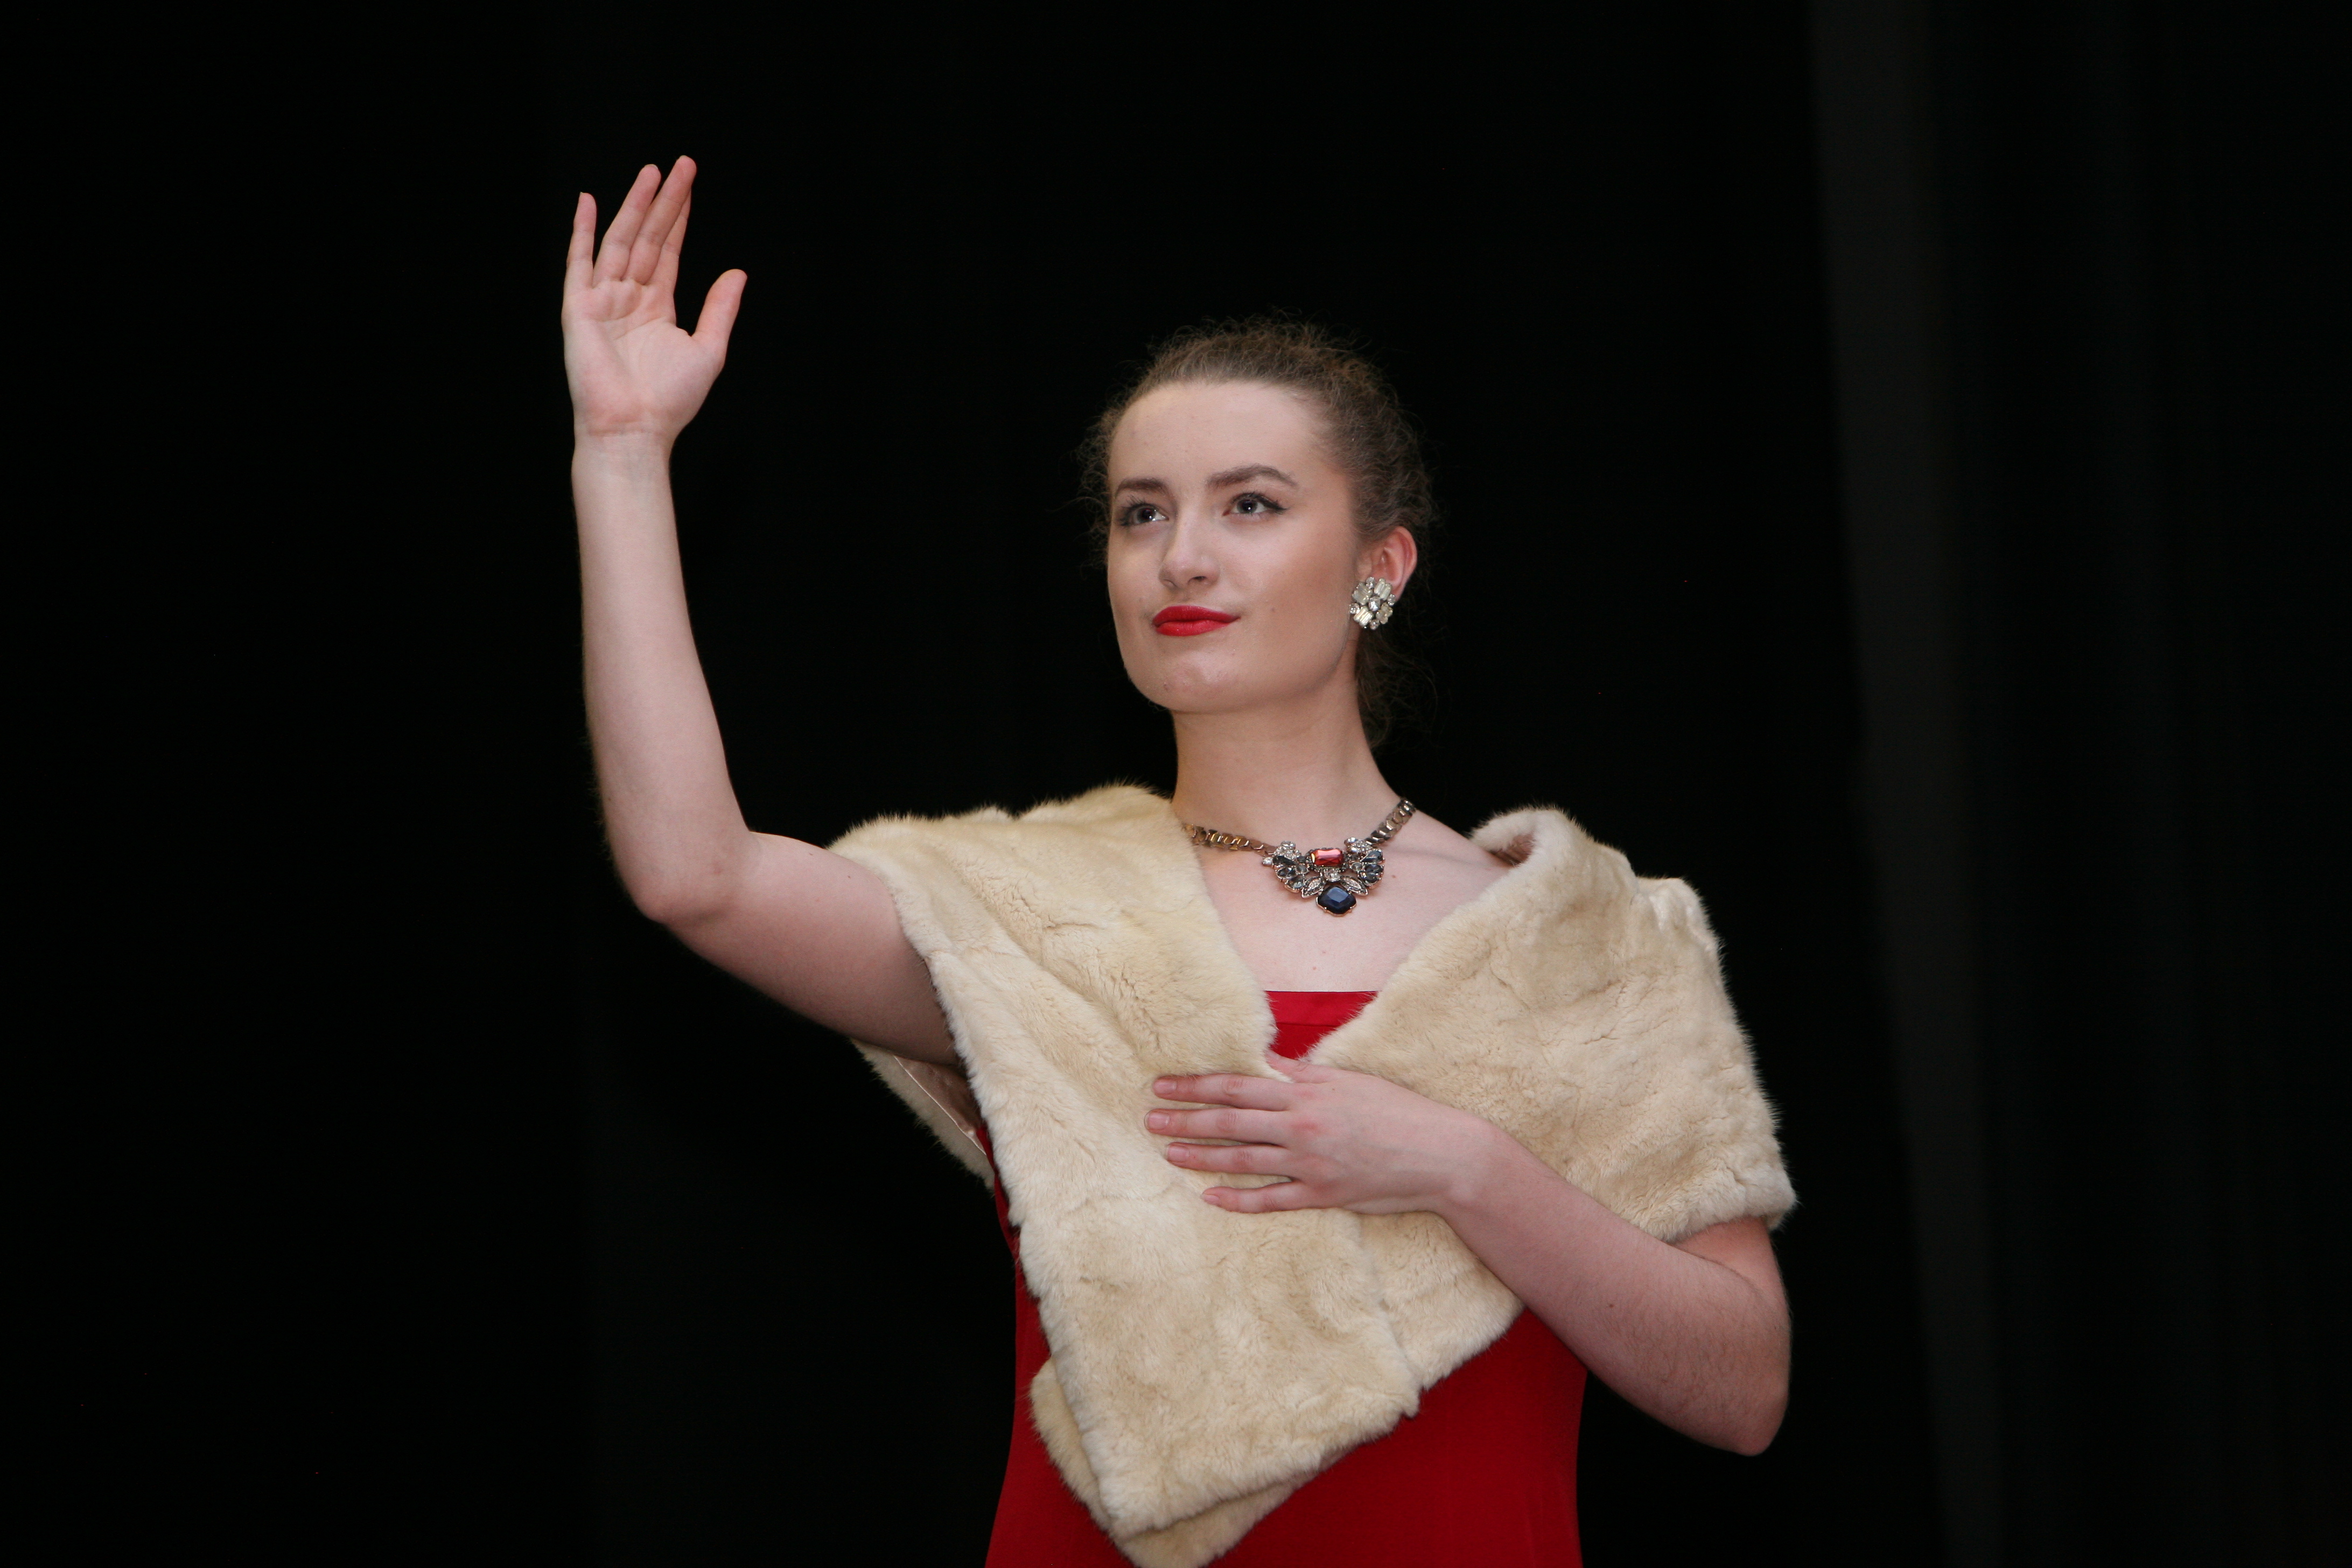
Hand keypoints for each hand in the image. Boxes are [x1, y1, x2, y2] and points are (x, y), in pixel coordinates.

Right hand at [562, 158, 745, 444]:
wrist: (635, 428)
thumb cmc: (670, 400)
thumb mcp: (708, 349)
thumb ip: (720, 309)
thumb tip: (738, 272)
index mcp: (657, 308)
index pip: (667, 251)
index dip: (679, 218)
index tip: (690, 186)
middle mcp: (629, 299)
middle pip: (647, 238)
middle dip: (664, 202)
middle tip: (681, 165)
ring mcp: (603, 301)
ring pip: (620, 242)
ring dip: (635, 206)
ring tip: (653, 172)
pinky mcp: (581, 308)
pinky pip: (579, 263)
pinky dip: (583, 232)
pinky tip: (589, 202)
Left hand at [1147, 1063, 1499, 1215]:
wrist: (1440, 1154)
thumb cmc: (1396, 1111)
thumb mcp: (1347, 1080)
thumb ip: (1301, 1073)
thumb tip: (1266, 1059)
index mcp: (1305, 1094)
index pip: (1237, 1086)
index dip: (1196, 1085)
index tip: (1163, 1084)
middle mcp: (1301, 1127)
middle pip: (1230, 1122)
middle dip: (1185, 1120)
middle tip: (1150, 1119)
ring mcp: (1309, 1164)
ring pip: (1242, 1160)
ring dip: (1201, 1157)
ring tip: (1168, 1153)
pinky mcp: (1321, 1195)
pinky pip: (1270, 1200)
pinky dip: (1237, 1199)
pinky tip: (1209, 1198)